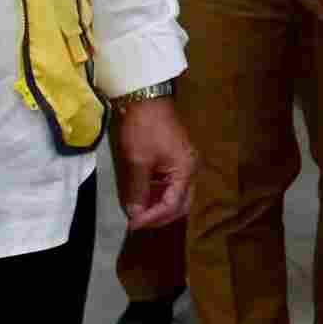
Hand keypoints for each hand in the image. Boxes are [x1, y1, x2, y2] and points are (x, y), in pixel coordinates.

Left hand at [110, 98, 196, 229]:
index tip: (132, 225)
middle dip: (160, 216)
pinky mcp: (176, 158)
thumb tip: (135, 215)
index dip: (152, 217)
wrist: (146, 98)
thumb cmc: (144, 129)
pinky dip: (157, 193)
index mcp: (186, 170)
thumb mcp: (138, 161)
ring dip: (158, 205)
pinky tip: (142, 196)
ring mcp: (184, 163)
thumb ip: (138, 190)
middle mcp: (190, 169)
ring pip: (176, 194)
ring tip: (137, 211)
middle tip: (138, 222)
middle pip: (180, 203)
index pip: (172, 204)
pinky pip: (170, 183)